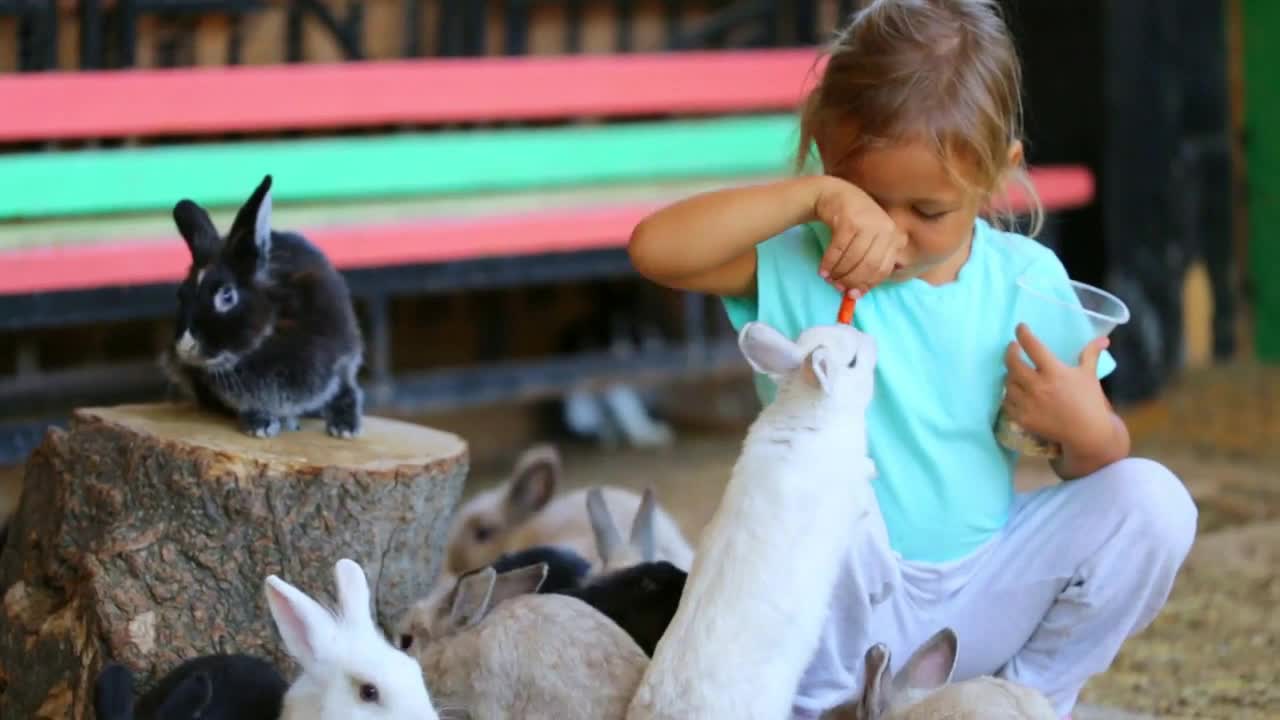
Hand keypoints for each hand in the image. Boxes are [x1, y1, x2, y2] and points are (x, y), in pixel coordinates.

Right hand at [813, 177, 906, 297]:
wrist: (834, 193)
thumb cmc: (853, 221)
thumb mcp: (869, 239)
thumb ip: (869, 262)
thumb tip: (858, 293)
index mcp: (893, 236)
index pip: (884, 269)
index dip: (868, 284)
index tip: (853, 294)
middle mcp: (884, 228)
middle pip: (869, 266)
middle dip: (852, 280)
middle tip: (838, 288)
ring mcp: (867, 223)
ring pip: (852, 259)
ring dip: (838, 273)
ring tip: (828, 278)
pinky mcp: (849, 221)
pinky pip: (838, 250)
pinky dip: (829, 263)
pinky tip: (822, 270)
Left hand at [1002, 323, 1113, 452]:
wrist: (1087, 433)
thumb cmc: (1089, 401)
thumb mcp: (1089, 375)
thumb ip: (1090, 354)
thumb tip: (1103, 339)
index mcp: (1054, 372)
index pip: (1033, 347)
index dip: (1023, 334)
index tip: (1020, 327)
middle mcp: (1037, 386)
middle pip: (1012, 363)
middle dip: (1010, 352)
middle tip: (1013, 347)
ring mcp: (1028, 403)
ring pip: (1008, 383)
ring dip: (1010, 374)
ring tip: (1015, 370)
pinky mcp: (1023, 418)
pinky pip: (1007, 402)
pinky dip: (1009, 394)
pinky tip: (1014, 391)